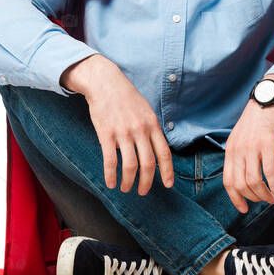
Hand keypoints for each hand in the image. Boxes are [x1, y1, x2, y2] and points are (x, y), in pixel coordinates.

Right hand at [61, 54, 173, 194]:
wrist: (105, 82)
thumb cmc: (126, 97)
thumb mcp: (146, 110)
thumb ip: (152, 129)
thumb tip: (156, 150)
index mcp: (152, 124)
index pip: (164, 153)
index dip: (167, 171)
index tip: (168, 185)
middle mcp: (140, 130)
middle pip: (148, 164)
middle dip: (146, 182)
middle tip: (142, 192)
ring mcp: (123, 133)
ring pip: (130, 165)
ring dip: (128, 182)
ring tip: (125, 188)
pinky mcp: (106, 134)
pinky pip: (110, 161)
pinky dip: (111, 175)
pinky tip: (110, 183)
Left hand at [223, 75, 273, 212]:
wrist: (268, 99)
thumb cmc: (257, 120)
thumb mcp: (240, 137)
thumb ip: (239, 155)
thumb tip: (242, 177)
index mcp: (230, 150)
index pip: (228, 181)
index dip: (235, 199)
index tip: (244, 209)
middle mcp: (238, 150)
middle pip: (240, 185)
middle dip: (253, 198)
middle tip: (263, 202)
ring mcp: (252, 147)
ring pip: (254, 181)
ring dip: (264, 195)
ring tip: (273, 199)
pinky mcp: (268, 144)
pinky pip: (270, 171)